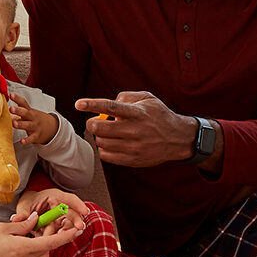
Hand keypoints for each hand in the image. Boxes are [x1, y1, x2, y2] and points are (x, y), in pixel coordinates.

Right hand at [0, 216, 78, 256]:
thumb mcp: (3, 228)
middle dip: (48, 238)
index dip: (65, 236)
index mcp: (22, 248)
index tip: (75, 230)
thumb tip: (37, 218)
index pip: (51, 242)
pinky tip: (29, 253)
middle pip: (48, 250)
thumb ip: (24, 225)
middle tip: (40, 229)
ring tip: (29, 241)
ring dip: (43, 249)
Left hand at [9, 93, 58, 145]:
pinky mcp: (36, 136)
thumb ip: (17, 111)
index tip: (11, 94)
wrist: (52, 128)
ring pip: (27, 125)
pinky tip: (22, 141)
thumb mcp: (28, 113)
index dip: (17, 98)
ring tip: (13, 123)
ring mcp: (35, 126)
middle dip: (18, 110)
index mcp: (29, 111)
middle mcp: (32, 117)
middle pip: (25, 113)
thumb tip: (2, 109)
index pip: (23, 103)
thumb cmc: (36, 120)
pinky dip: (27, 140)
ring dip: (20, 124)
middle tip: (11, 108)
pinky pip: (31, 138)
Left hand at [13, 187, 85, 233]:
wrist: (28, 210)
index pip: (69, 198)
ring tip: (62, 237)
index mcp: (54, 197)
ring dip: (67, 231)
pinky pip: (63, 233)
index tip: (85, 211)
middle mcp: (61, 207)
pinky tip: (58, 240)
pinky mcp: (59, 228)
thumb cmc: (28, 204)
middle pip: (72, 213)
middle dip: (77, 220)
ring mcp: (61, 218)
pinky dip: (61, 237)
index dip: (78, 204)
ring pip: (69, 225)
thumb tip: (16, 219)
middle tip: (79, 227)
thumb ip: (22, 214)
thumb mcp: (24, 207)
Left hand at [77, 91, 194, 166]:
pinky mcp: (132, 160)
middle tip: (95, 121)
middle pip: (99, 128)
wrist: (177, 138)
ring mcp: (133, 147)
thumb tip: (107, 103)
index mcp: (137, 113)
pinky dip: (104, 149)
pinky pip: (106, 156)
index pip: (110, 107)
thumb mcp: (147, 98)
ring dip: (99, 136)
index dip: (92, 105)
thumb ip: (126, 96)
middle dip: (92, 123)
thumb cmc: (159, 115)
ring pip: (101, 142)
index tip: (78, 104)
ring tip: (107, 133)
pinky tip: (111, 143)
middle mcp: (134, 130)